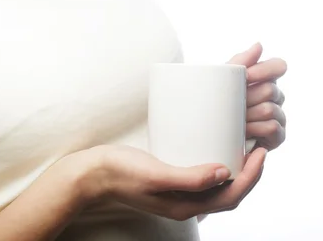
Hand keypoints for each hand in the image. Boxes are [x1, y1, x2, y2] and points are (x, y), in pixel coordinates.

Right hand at [76, 144, 267, 221]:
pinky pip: (201, 179)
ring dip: (235, 171)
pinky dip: (215, 167)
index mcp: (184, 205)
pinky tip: (212, 150)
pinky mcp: (168, 181)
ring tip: (242, 147)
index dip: (251, 176)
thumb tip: (224, 172)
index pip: (230, 196)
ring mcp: (176, 194)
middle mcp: (184, 203)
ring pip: (216, 188)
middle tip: (257, 147)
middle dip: (248, 174)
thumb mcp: (155, 174)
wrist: (92, 174)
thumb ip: (189, 177)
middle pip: (228, 194)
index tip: (260, 151)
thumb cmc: (120, 172)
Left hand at [227, 43, 286, 150]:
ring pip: (269, 109)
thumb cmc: (218, 101)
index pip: (278, 66)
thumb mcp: (223, 79)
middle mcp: (275, 95)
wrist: (209, 130)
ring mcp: (279, 115)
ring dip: (247, 115)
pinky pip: (272, 127)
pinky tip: (243, 131)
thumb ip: (240, 62)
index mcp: (264, 77)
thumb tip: (259, 45)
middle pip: (270, 89)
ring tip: (234, 119)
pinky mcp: (278, 135)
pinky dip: (254, 129)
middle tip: (232, 103)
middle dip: (247, 97)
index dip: (264, 70)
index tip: (246, 76)